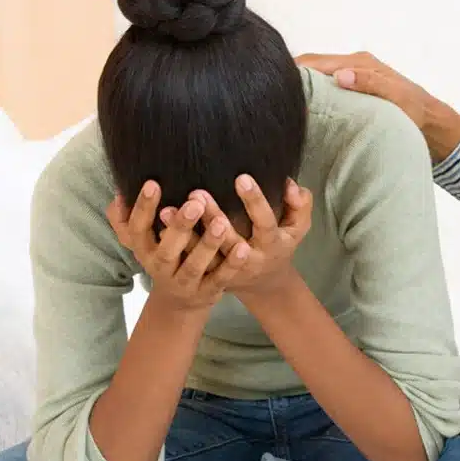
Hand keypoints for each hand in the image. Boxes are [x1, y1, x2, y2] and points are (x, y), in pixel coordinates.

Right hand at [106, 180, 245, 312]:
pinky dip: (230, 264)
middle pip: (167, 250)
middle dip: (180, 227)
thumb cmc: (165, 258)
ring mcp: (183, 283)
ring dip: (208, 244)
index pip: (138, 228)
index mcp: (144, 251)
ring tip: (222, 222)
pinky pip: (219, 279)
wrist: (178, 304)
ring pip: (194, 265)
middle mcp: (160, 268)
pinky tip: (243, 248)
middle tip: (195, 203)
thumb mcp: (145, 242)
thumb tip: (121, 189)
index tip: (154, 183)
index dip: (144, 208)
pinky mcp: (205, 293)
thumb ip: (131, 218)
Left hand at [159, 174, 312, 297]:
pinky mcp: (209, 276)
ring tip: (166, 210)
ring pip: (204, 254)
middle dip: (213, 217)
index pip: (264, 221)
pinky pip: (190, 262)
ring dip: (185, 233)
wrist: (264, 282)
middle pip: (229, 240)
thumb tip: (290, 185)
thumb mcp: (298, 227)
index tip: (241, 178)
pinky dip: (175, 245)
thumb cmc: (281, 243)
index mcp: (272, 244)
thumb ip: (300, 205)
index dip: (254, 201)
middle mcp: (249, 259)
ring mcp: (227, 270)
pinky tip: (159, 227)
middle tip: (197, 192)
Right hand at [294, 51, 459, 162]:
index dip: (295, 71)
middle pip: (312, 67)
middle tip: (274, 98)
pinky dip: (312, 95)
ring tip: (284, 104)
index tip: (278, 84)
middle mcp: (352, 65)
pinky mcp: (352, 90)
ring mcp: (352, 76)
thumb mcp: (396, 98)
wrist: (430, 123)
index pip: (316, 61)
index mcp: (359, 62)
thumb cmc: (415, 111)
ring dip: (302, 88)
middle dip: (293, 79)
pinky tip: (303, 110)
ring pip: (317, 77)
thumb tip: (341, 76)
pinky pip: (325, 88)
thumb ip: (370, 84)